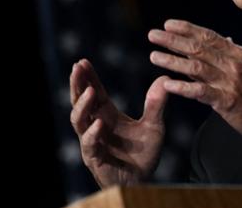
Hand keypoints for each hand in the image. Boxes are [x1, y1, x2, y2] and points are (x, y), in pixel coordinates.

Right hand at [69, 59, 168, 186]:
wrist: (143, 180)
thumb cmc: (143, 153)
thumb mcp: (154, 126)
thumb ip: (156, 104)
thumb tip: (164, 78)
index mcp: (107, 115)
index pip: (94, 92)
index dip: (88, 77)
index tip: (82, 61)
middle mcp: (96, 125)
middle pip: (81, 101)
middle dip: (78, 85)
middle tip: (77, 67)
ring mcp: (92, 142)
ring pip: (79, 121)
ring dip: (83, 105)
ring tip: (90, 90)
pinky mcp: (95, 158)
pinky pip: (90, 144)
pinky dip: (93, 133)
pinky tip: (99, 124)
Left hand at [148, 19, 241, 152]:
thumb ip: (233, 54)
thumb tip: (225, 38)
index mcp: (239, 53)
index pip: (209, 36)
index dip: (187, 29)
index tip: (168, 24)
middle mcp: (234, 63)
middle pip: (198, 48)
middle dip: (173, 40)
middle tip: (153, 35)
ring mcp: (230, 81)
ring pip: (196, 67)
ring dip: (172, 61)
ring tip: (154, 56)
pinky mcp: (227, 101)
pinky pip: (200, 91)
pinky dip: (182, 87)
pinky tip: (167, 84)